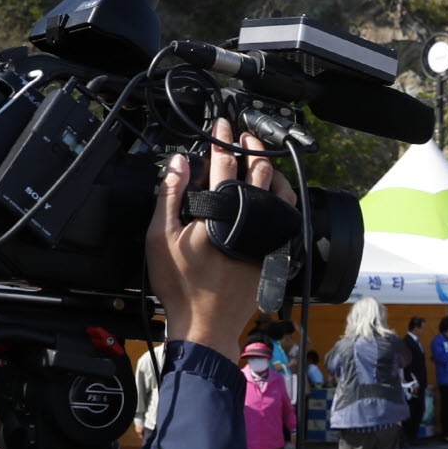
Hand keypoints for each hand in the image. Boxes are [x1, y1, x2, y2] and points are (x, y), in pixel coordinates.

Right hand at [147, 119, 296, 357]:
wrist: (206, 325)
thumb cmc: (181, 286)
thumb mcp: (161, 238)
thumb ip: (169, 196)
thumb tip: (177, 162)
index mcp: (220, 212)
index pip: (224, 163)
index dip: (222, 139)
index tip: (221, 123)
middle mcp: (250, 220)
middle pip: (258, 171)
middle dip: (252, 146)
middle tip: (243, 134)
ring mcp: (266, 237)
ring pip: (280, 192)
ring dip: (271, 170)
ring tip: (261, 159)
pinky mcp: (274, 252)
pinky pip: (286, 217)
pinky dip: (282, 198)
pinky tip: (273, 194)